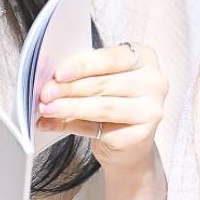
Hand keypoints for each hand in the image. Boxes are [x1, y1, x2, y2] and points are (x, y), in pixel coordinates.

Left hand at [36, 43, 167, 179]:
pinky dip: (69, 125)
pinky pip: (97, 128)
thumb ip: (83, 75)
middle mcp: (154, 82)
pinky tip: (50, 123)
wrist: (130, 142)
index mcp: (144, 58)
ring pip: (101, 107)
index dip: (82, 65)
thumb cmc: (113, 100)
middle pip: (104, 83)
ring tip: (46, 108)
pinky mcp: (141, 135)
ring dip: (68, 107)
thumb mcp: (102, 79)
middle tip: (45, 92)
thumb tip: (50, 79)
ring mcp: (151, 110)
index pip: (110, 59)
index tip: (58, 73)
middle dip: (69, 88)